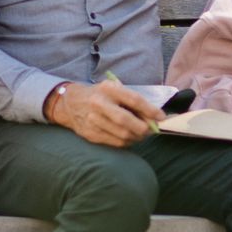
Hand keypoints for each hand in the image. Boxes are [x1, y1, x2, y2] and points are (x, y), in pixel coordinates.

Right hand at [46, 79, 164, 148]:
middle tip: (152, 130)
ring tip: (142, 134)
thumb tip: (155, 116)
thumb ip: (133, 100)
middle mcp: (98, 104)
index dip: (150, 110)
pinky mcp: (90, 134)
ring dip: (137, 136)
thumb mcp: (114, 89)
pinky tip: (131, 137)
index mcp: (108, 89)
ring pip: (122, 134)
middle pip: (126, 120)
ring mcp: (92, 120)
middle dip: (143, 127)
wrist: (70, 103)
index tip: (161, 117)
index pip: (133, 100)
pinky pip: (115, 142)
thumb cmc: (100, 95)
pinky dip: (128, 142)